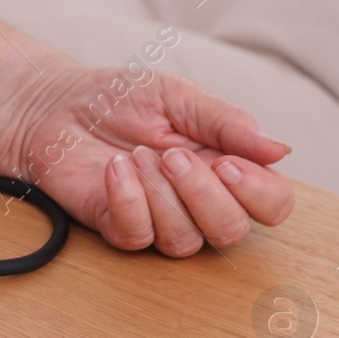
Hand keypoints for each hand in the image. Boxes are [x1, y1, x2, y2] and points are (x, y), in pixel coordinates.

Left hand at [0, 63, 294, 255]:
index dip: (260, 193)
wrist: (57, 104)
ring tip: (137, 155)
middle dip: (204, 194)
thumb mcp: (179, 96)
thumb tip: (281, 150)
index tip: (229, 164)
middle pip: (232, 231)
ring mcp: (157, 218)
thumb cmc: (120, 98)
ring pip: (185, 241)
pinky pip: (137, 236)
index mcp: (225, 168)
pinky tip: (115, 169)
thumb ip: (228, 123)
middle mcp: (197, 201)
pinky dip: (128, 201)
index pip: (272, 203)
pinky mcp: (117, 226)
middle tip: (171, 156)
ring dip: (161, 195)